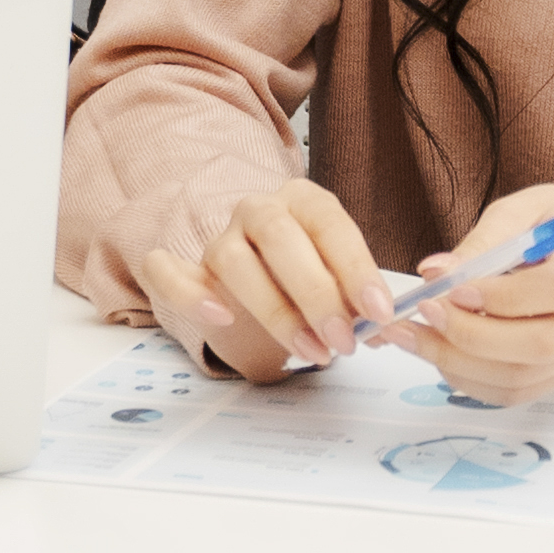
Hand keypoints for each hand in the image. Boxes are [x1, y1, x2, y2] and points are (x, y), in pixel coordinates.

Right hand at [135, 177, 383, 380]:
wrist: (263, 279)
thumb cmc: (309, 279)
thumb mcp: (340, 284)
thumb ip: (360, 302)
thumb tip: (386, 331)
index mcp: (304, 200)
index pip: (330, 223)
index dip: (356, 268)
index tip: (379, 313)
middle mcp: (259, 210)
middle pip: (279, 236)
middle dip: (316, 293)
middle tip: (344, 340)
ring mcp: (219, 238)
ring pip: (233, 260)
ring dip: (274, 311)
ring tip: (311, 352)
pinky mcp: (186, 269)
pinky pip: (166, 271)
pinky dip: (190, 294)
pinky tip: (221, 318)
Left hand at [408, 188, 553, 405]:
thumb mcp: (527, 209)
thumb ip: (486, 239)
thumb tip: (435, 272)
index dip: (505, 295)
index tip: (453, 288)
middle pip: (540, 344)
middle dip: (470, 335)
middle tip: (423, 313)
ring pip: (522, 377)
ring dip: (459, 362)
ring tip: (415, 335)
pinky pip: (515, 392)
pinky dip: (469, 379)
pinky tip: (440, 353)